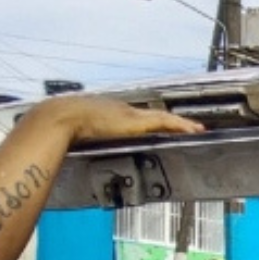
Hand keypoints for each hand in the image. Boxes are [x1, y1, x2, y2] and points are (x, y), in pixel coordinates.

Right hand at [29, 96, 204, 144]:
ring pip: (165, 117)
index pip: (139, 116)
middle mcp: (124, 109)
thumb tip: (75, 150)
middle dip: (172, 121)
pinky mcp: (137, 121)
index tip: (162, 127)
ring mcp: (131, 114)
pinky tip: (193, 129)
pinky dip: (181, 125)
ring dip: (182, 123)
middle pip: (155, 115)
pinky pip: (166, 122)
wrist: (60, 117)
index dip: (152, 121)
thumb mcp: (77, 132)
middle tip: (189, 127)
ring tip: (198, 129)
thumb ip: (83, 140)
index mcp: (111, 111)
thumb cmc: (63, 125)